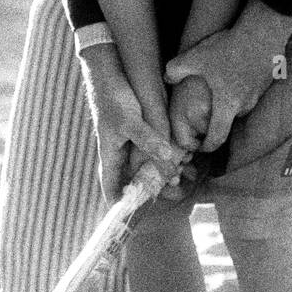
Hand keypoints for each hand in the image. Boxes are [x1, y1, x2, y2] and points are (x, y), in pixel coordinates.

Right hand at [79, 45, 185, 202]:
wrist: (111, 71)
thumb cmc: (114, 98)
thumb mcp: (131, 121)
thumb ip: (148, 140)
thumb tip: (167, 160)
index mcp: (110, 155)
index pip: (110, 187)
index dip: (118, 205)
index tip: (130, 220)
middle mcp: (119, 152)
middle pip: (133, 180)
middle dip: (149, 191)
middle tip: (170, 197)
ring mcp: (129, 142)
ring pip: (146, 165)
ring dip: (161, 173)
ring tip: (182, 180)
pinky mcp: (140, 131)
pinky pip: (153, 150)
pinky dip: (165, 156)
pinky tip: (182, 157)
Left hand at [165, 0, 291, 151]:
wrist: (263, 32)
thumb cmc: (229, 48)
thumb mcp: (196, 57)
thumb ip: (176, 70)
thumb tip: (167, 78)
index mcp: (226, 105)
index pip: (217, 138)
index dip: (207, 147)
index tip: (200, 148)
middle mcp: (244, 104)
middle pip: (228, 120)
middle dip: (216, 119)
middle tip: (205, 110)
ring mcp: (258, 94)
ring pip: (239, 105)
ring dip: (229, 101)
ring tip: (219, 85)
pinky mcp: (266, 82)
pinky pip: (250, 91)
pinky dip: (241, 87)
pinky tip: (234, 71)